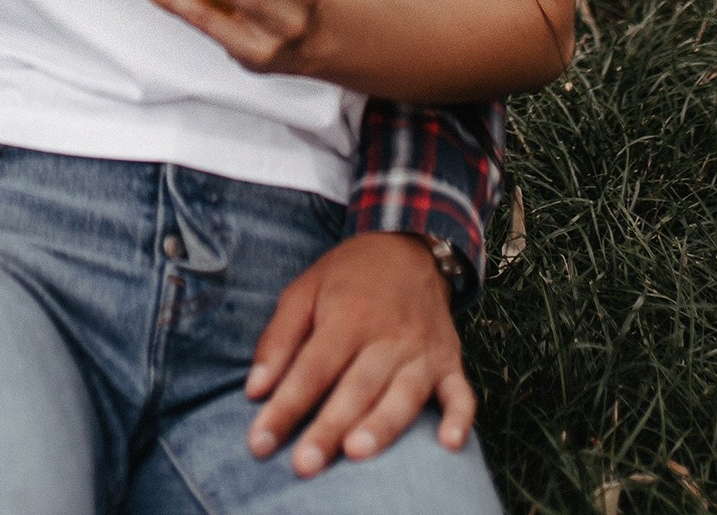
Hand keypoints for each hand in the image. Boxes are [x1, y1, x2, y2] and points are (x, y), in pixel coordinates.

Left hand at [245, 233, 473, 474]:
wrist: (409, 248)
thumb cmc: (349, 278)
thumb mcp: (304, 291)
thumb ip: (278, 339)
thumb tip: (255, 390)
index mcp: (348, 314)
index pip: (312, 368)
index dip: (285, 406)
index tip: (260, 443)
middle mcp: (388, 334)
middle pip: (356, 386)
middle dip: (329, 427)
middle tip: (304, 467)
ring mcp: (423, 351)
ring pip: (403, 394)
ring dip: (382, 425)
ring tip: (356, 453)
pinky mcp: (451, 363)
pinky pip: (461, 394)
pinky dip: (460, 420)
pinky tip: (449, 445)